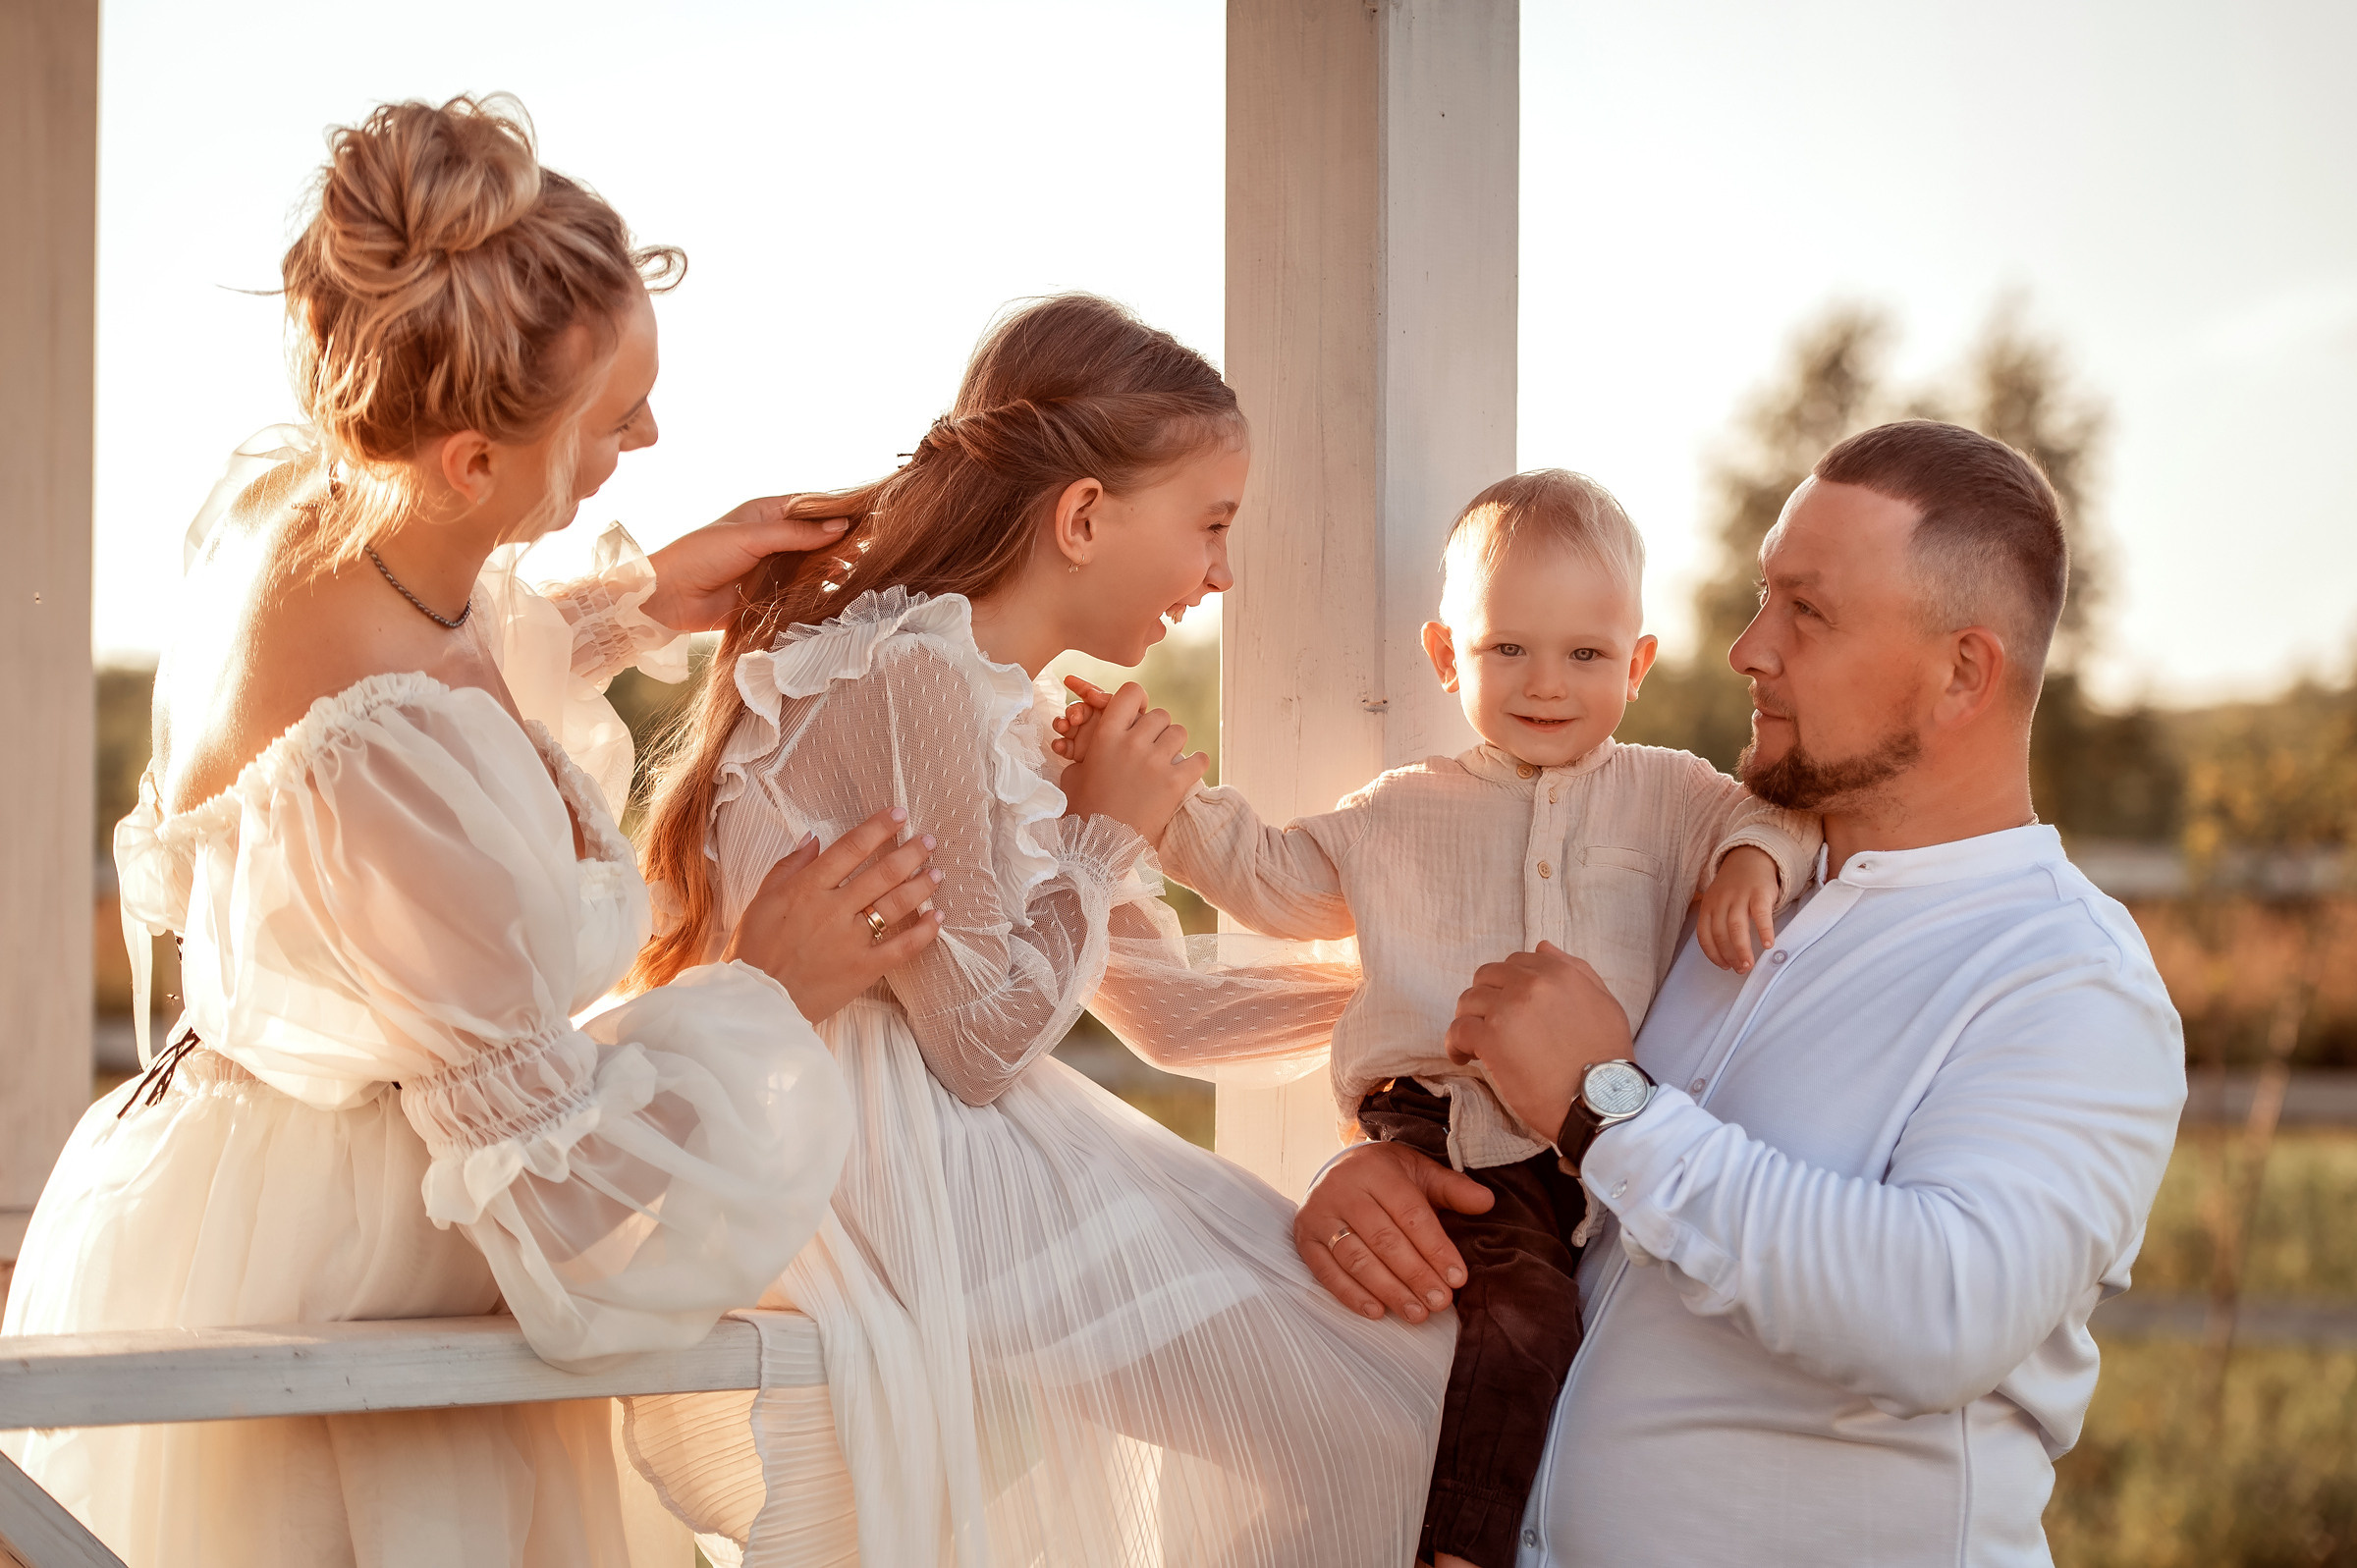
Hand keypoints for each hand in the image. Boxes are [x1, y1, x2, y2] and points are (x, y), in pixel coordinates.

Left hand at [641, 497, 853, 631]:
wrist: (668, 598)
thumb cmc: (702, 555)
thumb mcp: (751, 537)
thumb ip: (796, 533)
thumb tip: (841, 525)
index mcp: (765, 513)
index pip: (811, 506)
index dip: (838, 510)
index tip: (870, 515)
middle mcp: (772, 538)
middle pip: (815, 536)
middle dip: (841, 541)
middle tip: (873, 546)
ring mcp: (771, 567)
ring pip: (811, 564)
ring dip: (832, 567)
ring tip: (862, 570)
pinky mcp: (769, 595)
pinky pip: (800, 591)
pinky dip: (818, 591)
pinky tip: (839, 593)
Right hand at [722, 806, 943, 1020]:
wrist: (757, 1000)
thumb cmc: (754, 949)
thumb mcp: (761, 899)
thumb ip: (789, 866)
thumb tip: (814, 839)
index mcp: (808, 888)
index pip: (851, 848)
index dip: (878, 828)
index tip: (899, 815)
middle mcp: (834, 909)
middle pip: (882, 873)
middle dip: (910, 853)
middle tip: (928, 842)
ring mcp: (852, 939)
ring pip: (896, 904)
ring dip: (921, 886)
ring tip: (936, 873)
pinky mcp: (864, 968)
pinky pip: (902, 947)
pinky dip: (924, 931)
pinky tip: (938, 917)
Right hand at [1054, 680, 1205, 844]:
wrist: (1098, 845)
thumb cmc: (1082, 807)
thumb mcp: (1075, 770)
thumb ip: (1091, 745)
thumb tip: (1096, 730)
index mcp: (1106, 736)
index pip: (1132, 692)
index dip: (1137, 700)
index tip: (1137, 714)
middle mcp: (1132, 744)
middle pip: (1160, 714)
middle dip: (1157, 729)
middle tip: (1151, 747)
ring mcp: (1155, 763)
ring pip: (1180, 733)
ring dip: (1175, 745)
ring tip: (1167, 761)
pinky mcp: (1175, 784)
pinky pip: (1199, 759)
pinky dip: (1195, 765)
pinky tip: (1186, 773)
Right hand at [1295, 1142, 1491, 1321]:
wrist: (1337, 1169)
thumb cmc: (1387, 1176)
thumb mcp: (1419, 1172)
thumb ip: (1452, 1189)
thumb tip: (1487, 1202)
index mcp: (1376, 1170)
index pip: (1410, 1215)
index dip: (1435, 1249)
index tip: (1458, 1279)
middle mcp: (1344, 1190)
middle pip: (1384, 1240)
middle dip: (1416, 1275)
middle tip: (1440, 1303)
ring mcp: (1320, 1214)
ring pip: (1356, 1259)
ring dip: (1388, 1290)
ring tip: (1416, 1313)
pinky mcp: (1305, 1238)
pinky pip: (1326, 1272)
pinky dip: (1351, 1295)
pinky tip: (1377, 1312)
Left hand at [1445, 942, 1631, 1139]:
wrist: (1600, 1099)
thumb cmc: (1607, 1057)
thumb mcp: (1604, 1003)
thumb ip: (1575, 970)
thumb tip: (1542, 946)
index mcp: (1558, 973)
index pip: (1516, 962)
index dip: (1509, 985)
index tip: (1510, 1006)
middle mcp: (1531, 984)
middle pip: (1487, 977)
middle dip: (1486, 998)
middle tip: (1491, 1024)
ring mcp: (1508, 1009)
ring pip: (1468, 1000)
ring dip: (1470, 1019)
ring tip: (1478, 1042)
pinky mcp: (1490, 1038)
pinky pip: (1457, 1030)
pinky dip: (1455, 1043)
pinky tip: (1464, 1057)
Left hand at [1696, 845, 1779, 973]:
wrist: (1750, 858)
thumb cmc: (1734, 888)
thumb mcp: (1718, 901)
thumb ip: (1717, 922)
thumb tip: (1725, 955)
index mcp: (1708, 906)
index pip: (1704, 935)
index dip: (1713, 954)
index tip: (1723, 966)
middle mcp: (1721, 902)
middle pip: (1720, 934)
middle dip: (1729, 956)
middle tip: (1740, 970)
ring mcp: (1739, 896)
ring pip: (1736, 927)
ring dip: (1742, 950)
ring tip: (1749, 964)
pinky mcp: (1759, 893)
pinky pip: (1761, 915)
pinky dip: (1764, 931)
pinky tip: (1768, 945)